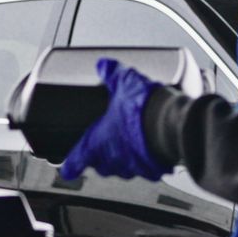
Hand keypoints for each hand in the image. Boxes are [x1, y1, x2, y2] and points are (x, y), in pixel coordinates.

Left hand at [58, 59, 167, 181]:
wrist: (170, 124)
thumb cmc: (142, 109)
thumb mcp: (124, 82)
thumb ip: (112, 75)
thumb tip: (104, 66)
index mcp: (98, 141)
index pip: (77, 159)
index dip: (71, 165)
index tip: (67, 170)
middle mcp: (113, 158)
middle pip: (101, 166)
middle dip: (101, 159)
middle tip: (105, 148)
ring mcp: (133, 166)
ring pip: (123, 169)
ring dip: (124, 159)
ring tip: (130, 145)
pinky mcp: (153, 169)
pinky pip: (146, 169)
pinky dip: (146, 161)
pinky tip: (151, 149)